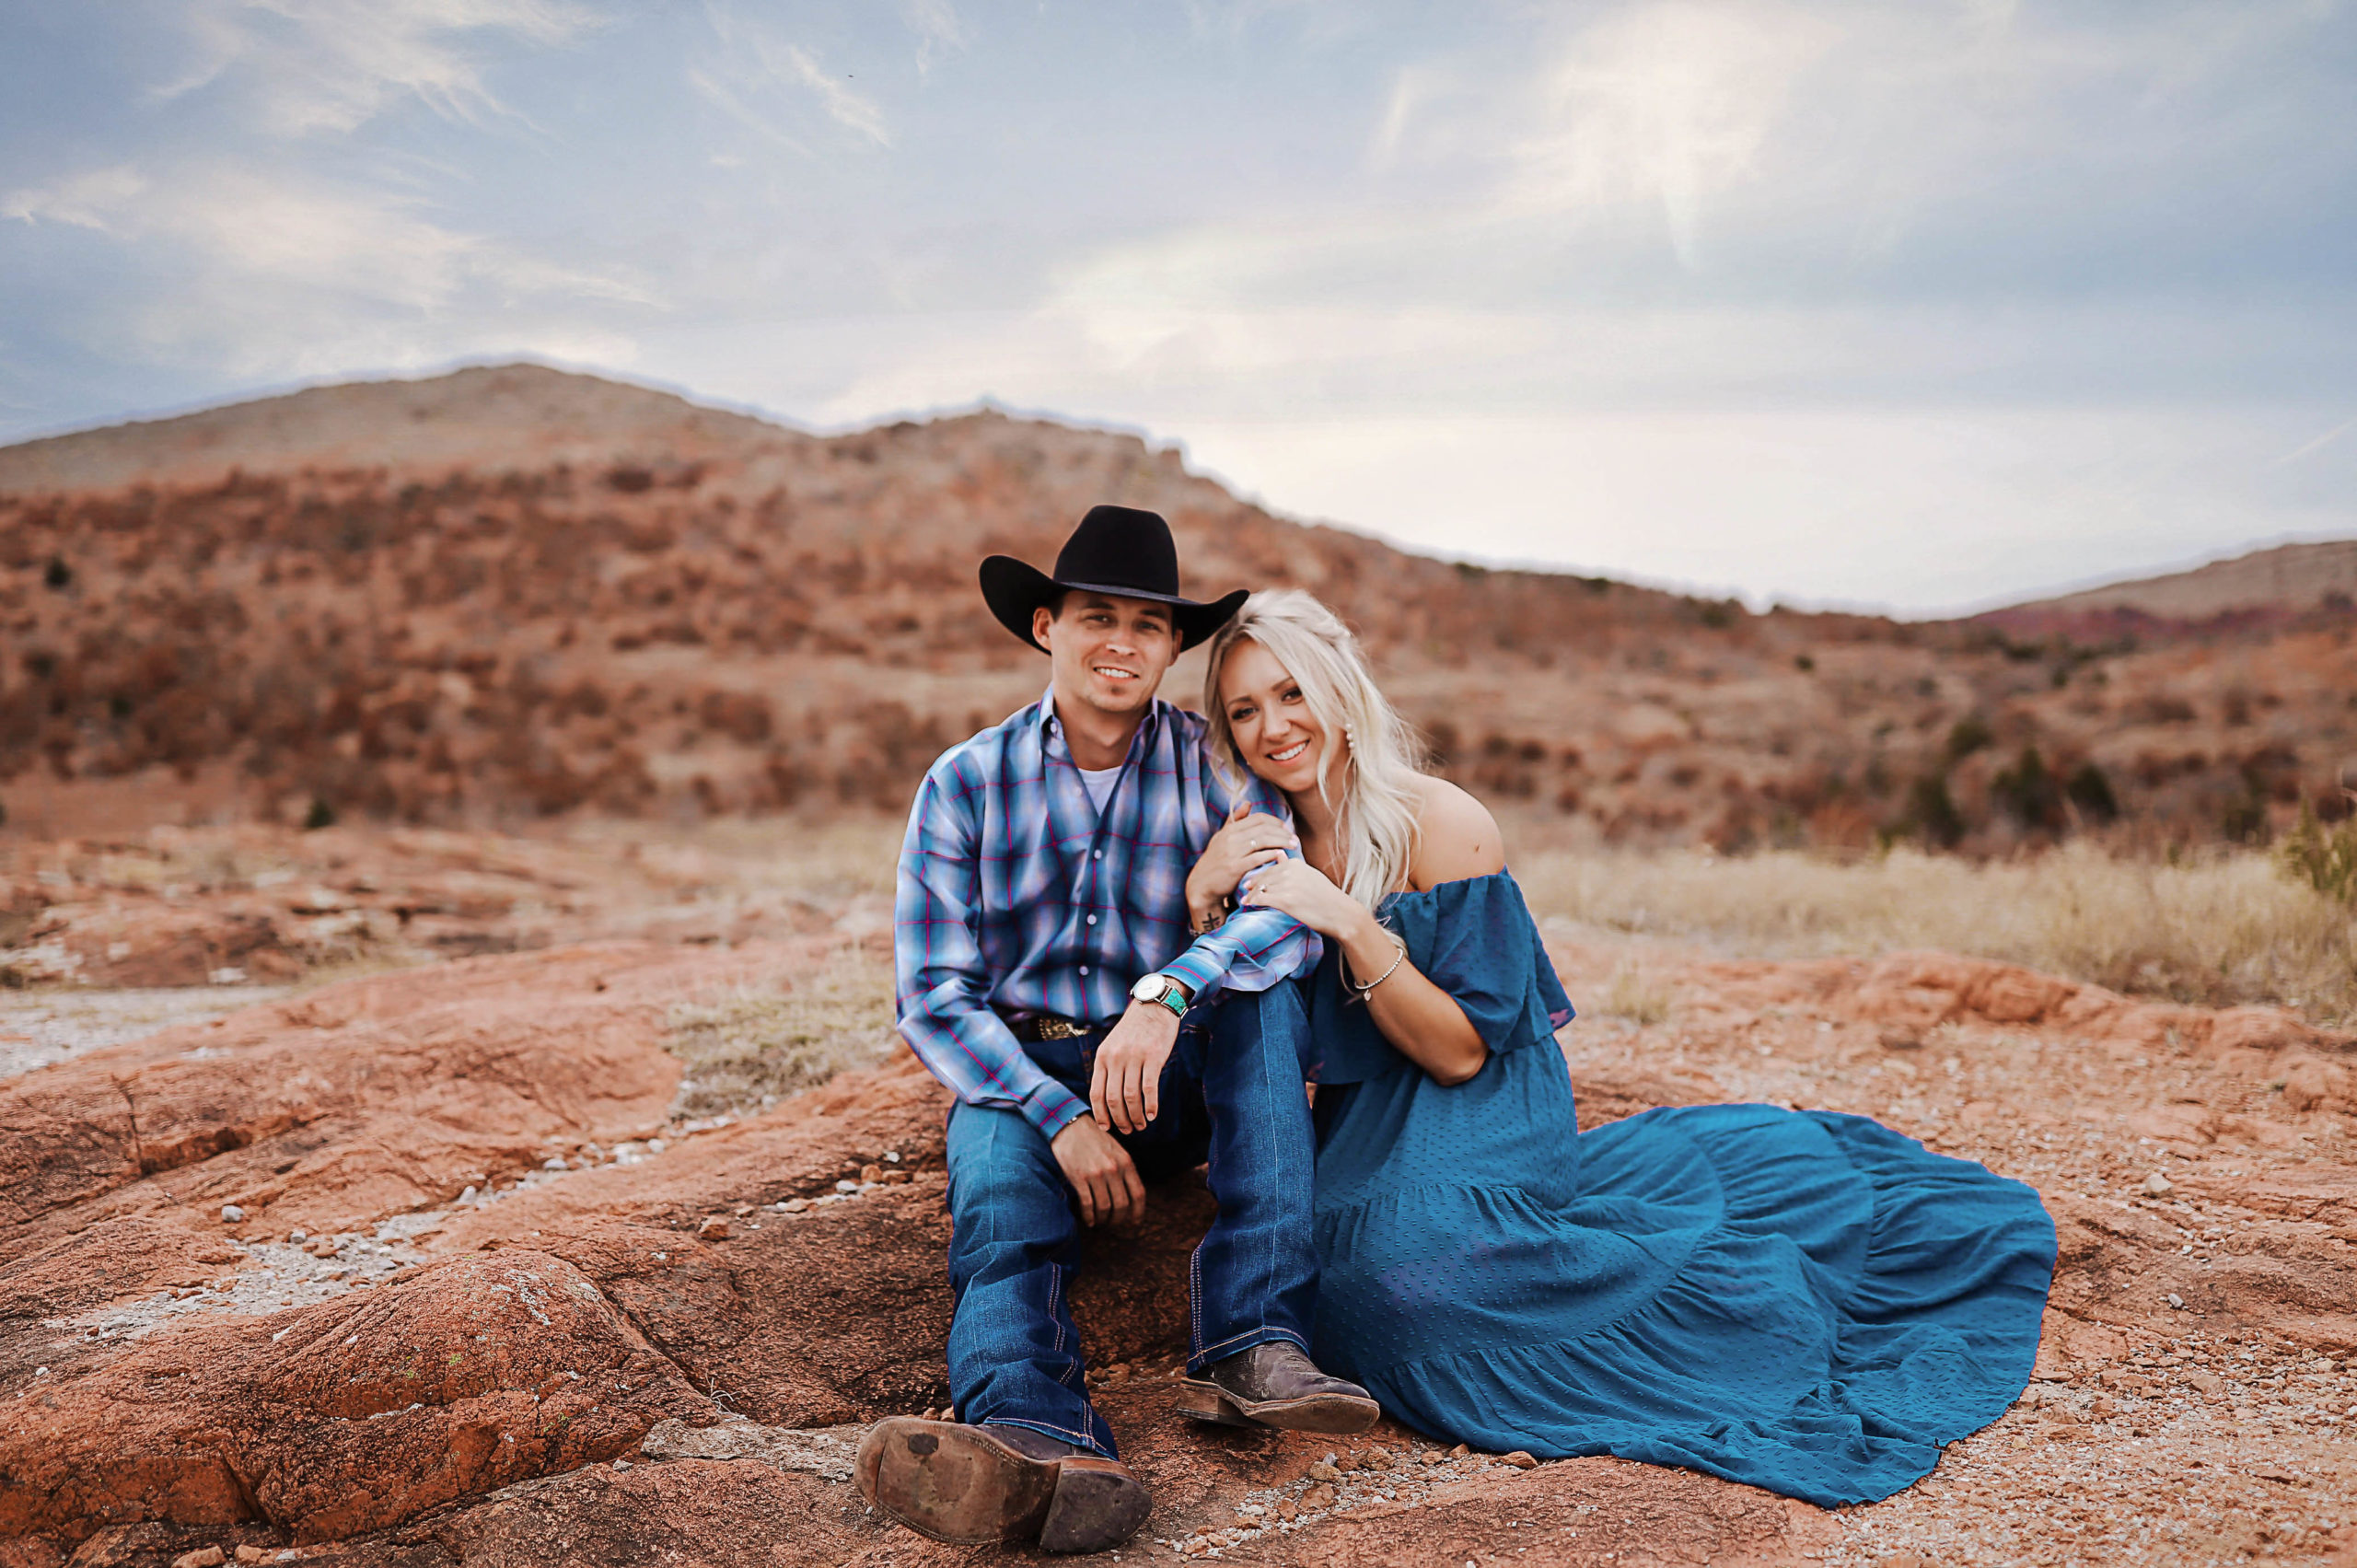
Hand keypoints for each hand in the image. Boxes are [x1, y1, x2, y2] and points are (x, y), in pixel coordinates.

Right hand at [1051, 1117, 1144, 1226]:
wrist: (1069, 1126)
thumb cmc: (1094, 1139)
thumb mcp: (1116, 1150)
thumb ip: (1125, 1169)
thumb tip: (1130, 1195)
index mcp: (1126, 1162)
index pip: (1138, 1194)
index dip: (1138, 1212)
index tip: (1135, 1222)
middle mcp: (1113, 1169)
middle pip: (1122, 1205)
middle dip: (1119, 1219)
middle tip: (1113, 1224)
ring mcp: (1096, 1174)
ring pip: (1105, 1207)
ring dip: (1103, 1220)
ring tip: (1100, 1222)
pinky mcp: (1079, 1178)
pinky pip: (1087, 1205)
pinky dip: (1089, 1217)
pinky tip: (1089, 1221)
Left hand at [1090, 1000, 1181, 1133]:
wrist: (1153, 1006)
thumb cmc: (1134, 1030)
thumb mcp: (1112, 1045)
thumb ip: (1108, 1067)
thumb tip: (1107, 1099)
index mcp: (1102, 1057)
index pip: (1096, 1093)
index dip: (1101, 1115)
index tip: (1107, 1128)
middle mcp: (1115, 1058)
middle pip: (1113, 1099)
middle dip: (1120, 1120)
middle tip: (1128, 1130)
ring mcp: (1134, 1057)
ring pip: (1131, 1097)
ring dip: (1136, 1116)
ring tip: (1141, 1125)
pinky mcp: (1154, 1057)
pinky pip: (1150, 1088)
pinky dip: (1151, 1106)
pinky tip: (1153, 1115)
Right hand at [1188, 804, 1297, 929]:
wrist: (1201, 885)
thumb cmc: (1215, 861)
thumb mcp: (1221, 838)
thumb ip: (1235, 820)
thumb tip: (1247, 803)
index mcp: (1230, 829)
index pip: (1259, 818)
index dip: (1276, 822)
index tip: (1286, 829)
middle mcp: (1231, 838)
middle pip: (1263, 828)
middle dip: (1282, 832)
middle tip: (1294, 838)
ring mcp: (1232, 852)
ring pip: (1263, 841)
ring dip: (1281, 842)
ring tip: (1293, 846)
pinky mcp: (1235, 867)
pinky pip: (1257, 858)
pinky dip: (1270, 855)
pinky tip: (1280, 855)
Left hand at [1239, 856, 1368, 941]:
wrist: (1340, 913)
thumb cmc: (1326, 897)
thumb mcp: (1309, 875)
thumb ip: (1291, 865)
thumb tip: (1279, 854)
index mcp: (1295, 863)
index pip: (1271, 868)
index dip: (1259, 876)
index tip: (1251, 882)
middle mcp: (1290, 871)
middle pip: (1264, 878)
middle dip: (1252, 885)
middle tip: (1245, 890)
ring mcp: (1287, 885)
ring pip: (1260, 888)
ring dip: (1250, 895)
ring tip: (1244, 900)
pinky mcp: (1285, 900)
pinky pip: (1262, 899)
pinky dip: (1253, 902)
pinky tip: (1248, 906)